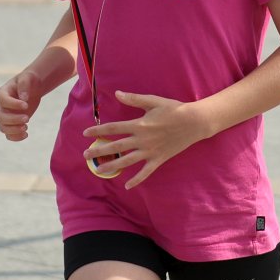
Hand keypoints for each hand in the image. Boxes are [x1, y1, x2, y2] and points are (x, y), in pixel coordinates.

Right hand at [0, 69, 45, 140]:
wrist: (32, 89)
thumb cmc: (29, 81)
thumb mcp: (28, 78)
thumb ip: (24, 85)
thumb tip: (23, 98)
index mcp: (2, 93)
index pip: (3, 101)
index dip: (13, 105)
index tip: (26, 105)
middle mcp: (1, 106)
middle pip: (1, 117)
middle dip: (14, 120)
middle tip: (27, 118)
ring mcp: (5, 115)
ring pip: (3, 127)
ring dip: (14, 130)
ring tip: (26, 128)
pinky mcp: (11, 123)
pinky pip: (8, 134)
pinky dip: (15, 137)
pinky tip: (26, 134)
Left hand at [82, 90, 205, 187]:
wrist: (194, 122)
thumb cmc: (173, 109)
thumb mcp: (153, 101)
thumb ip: (134, 99)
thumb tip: (116, 94)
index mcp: (139, 124)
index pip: (113, 128)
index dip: (98, 131)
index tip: (86, 134)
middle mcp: (142, 139)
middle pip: (116, 146)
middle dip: (99, 150)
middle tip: (85, 155)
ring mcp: (150, 151)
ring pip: (127, 161)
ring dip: (112, 166)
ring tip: (99, 170)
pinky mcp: (159, 159)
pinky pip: (146, 172)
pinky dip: (136, 179)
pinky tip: (127, 186)